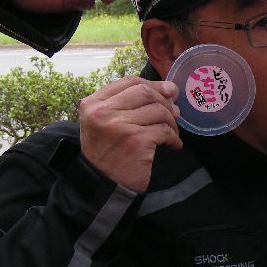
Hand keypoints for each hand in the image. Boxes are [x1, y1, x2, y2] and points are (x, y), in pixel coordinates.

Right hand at [78, 76, 181, 192]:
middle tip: (174, 113)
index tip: (168, 92)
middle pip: (145, 92)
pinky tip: (173, 144)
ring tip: (171, 132)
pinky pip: (164, 130)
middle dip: (165, 101)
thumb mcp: (105, 123)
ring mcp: (119, 126)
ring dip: (171, 121)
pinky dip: (173, 137)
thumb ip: (129, 103)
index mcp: (92, 104)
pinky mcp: (136, 141)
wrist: (102, 185)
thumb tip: (170, 89)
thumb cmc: (108, 152)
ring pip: (158, 110)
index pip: (128, 81)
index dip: (153, 84)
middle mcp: (103, 112)